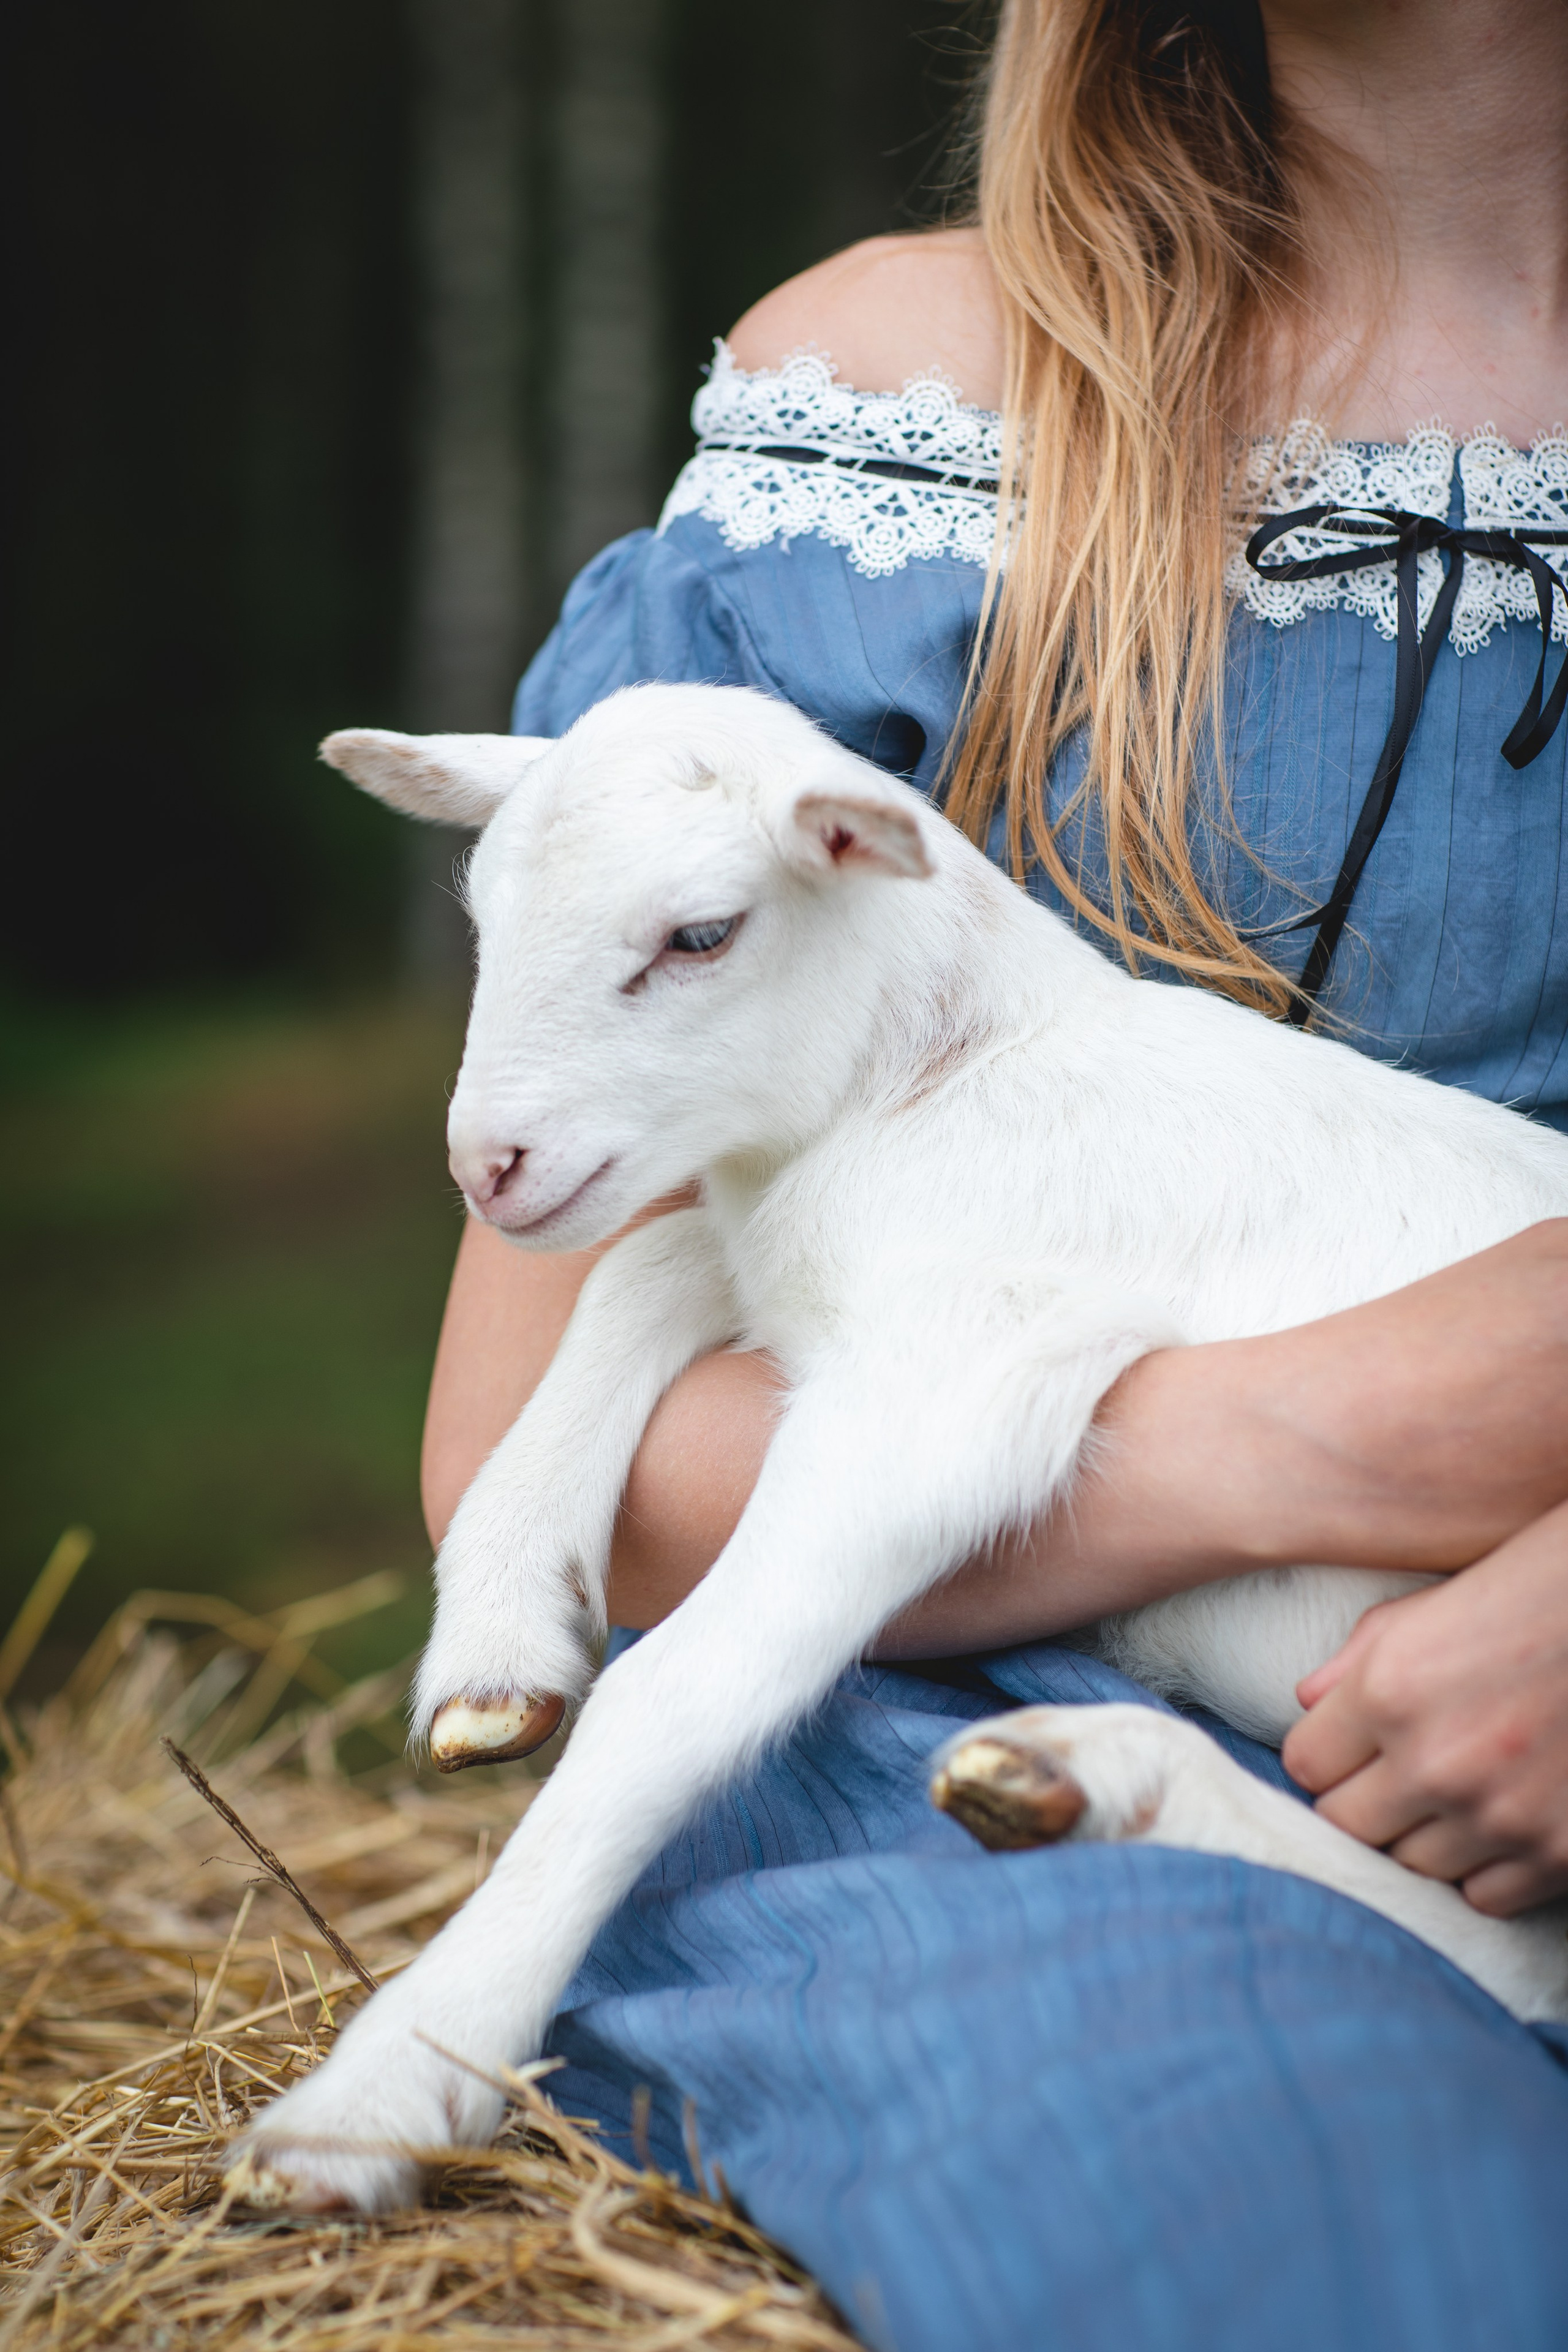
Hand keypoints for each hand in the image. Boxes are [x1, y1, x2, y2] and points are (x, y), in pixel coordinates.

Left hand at [1281, 1499, 1567, 1915]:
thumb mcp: (1430, 1606)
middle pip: (1348, 1827)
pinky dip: (1485, 1867)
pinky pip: (1485, 1896)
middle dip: (1362, 1800)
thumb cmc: (1529, 1595)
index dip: (1325, 1755)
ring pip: (1413, 1866)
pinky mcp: (1559, 1853)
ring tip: (1453, 1790)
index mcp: (1390, 1691)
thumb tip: (1305, 1703)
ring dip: (1423, 1834)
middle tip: (1394, 1773)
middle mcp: (1437, 1763)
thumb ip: (1356, 1660)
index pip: (1306, 1766)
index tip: (1348, 1746)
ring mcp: (1500, 1816)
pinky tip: (1499, 1819)